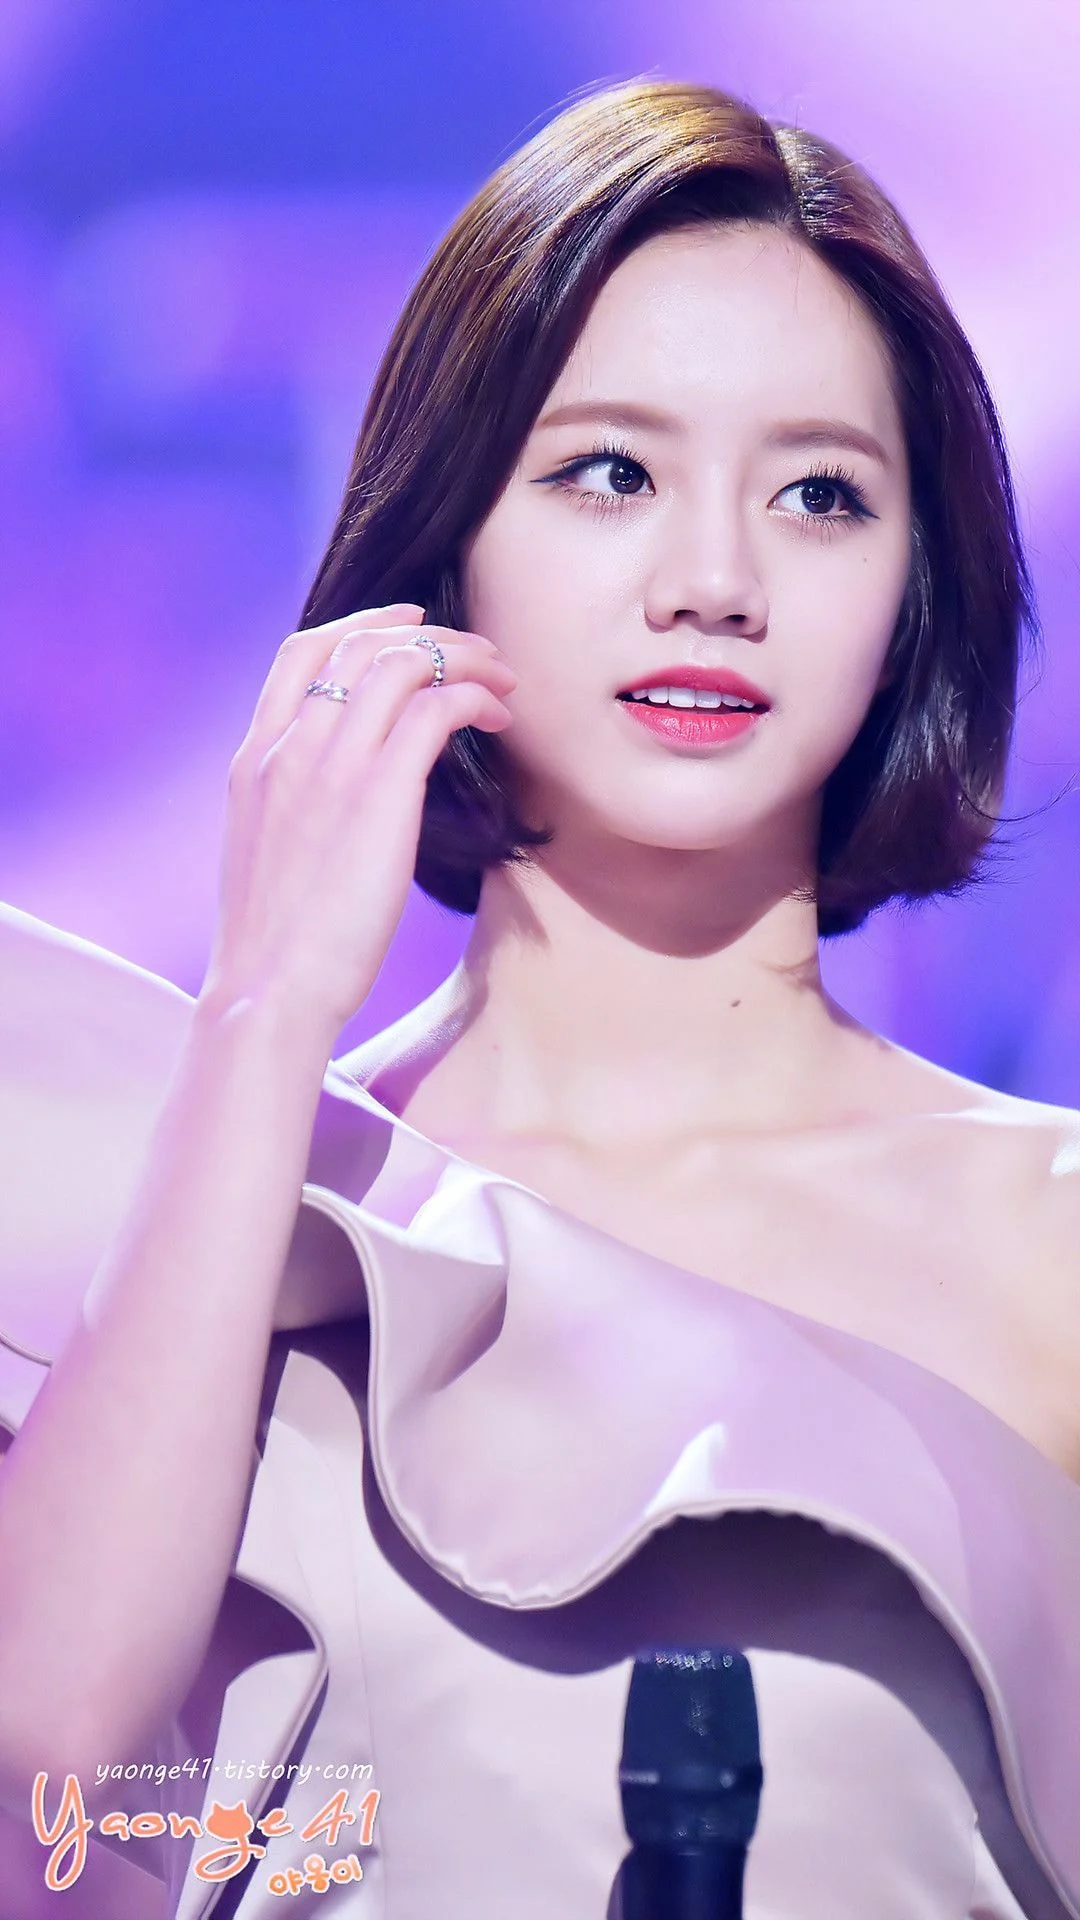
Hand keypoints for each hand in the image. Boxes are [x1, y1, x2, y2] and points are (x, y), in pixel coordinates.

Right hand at [201, 602, 516, 1047]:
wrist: (270, 991)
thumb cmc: (279, 945)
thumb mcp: (269, 853)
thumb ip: (298, 805)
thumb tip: (347, 794)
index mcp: (255, 759)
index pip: (301, 653)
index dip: (361, 624)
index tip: (407, 624)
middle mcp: (289, 748)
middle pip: (360, 644)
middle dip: (428, 635)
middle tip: (477, 652)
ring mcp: (330, 766)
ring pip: (402, 664)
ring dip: (464, 658)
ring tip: (503, 681)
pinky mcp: (378, 793)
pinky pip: (435, 709)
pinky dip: (474, 697)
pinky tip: (498, 718)